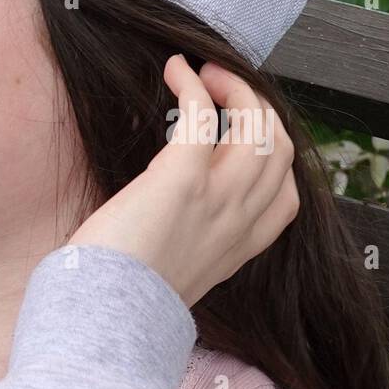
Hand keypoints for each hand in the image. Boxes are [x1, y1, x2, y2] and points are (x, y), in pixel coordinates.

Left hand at [64, 55, 298, 308]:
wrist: (104, 317)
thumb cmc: (121, 296)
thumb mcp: (171, 274)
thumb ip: (184, 247)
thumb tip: (162, 226)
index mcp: (237, 249)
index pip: (284, 199)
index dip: (271, 159)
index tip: (242, 137)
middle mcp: (237, 221)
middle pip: (280, 150)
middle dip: (259, 109)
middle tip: (223, 87)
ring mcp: (216, 198)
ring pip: (258, 125)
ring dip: (235, 88)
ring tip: (204, 72)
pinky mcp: (182, 179)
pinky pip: (203, 116)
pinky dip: (194, 86)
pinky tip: (176, 71)